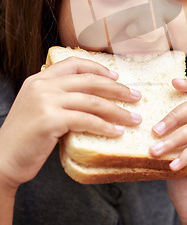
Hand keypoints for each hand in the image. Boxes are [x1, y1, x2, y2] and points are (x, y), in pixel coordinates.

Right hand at [0, 57, 141, 191]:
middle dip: (117, 89)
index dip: (98, 69)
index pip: (74, 63)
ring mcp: (45, 101)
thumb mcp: (37, 108)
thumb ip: (58, 98)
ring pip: (92, 101)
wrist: (2, 160)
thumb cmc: (24, 138)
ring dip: (118, 110)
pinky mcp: (50, 120)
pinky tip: (117, 133)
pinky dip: (105, 126)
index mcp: (39, 79)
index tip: (116, 77)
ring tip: (134, 118)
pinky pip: (86, 120)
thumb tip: (93, 99)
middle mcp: (42, 85)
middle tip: (135, 97)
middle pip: (89, 81)